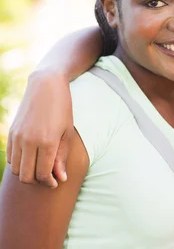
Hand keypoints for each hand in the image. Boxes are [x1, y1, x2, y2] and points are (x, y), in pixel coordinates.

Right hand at [6, 69, 73, 187]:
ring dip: (27, 173)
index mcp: (47, 142)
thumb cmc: (62, 109)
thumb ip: (61, 157)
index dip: (50, 182)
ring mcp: (17, 137)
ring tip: (40, 167)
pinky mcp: (11, 133)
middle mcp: (29, 141)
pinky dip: (19, 163)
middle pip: (26, 176)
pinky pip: (11, 157)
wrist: (46, 86)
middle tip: (48, 177)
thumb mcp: (67, 133)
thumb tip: (60, 179)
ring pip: (16, 169)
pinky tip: (31, 158)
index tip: (56, 182)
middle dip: (37, 181)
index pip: (43, 174)